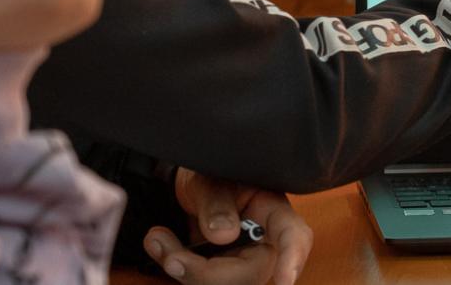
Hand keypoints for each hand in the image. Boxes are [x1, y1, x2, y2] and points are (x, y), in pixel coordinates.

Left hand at [143, 168, 314, 284]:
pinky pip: (203, 283)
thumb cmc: (211, 176)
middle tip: (165, 247)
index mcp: (273, 213)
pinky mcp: (221, 274)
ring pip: (223, 284)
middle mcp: (264, 243)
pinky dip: (177, 267)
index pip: (293, 236)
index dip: (293, 259)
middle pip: (249, 274)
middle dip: (204, 271)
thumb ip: (217, 204)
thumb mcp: (211, 179)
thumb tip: (224, 235)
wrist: (190, 187)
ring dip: (184, 269)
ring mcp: (242, 262)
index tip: (285, 280)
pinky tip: (160, 245)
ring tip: (157, 238)